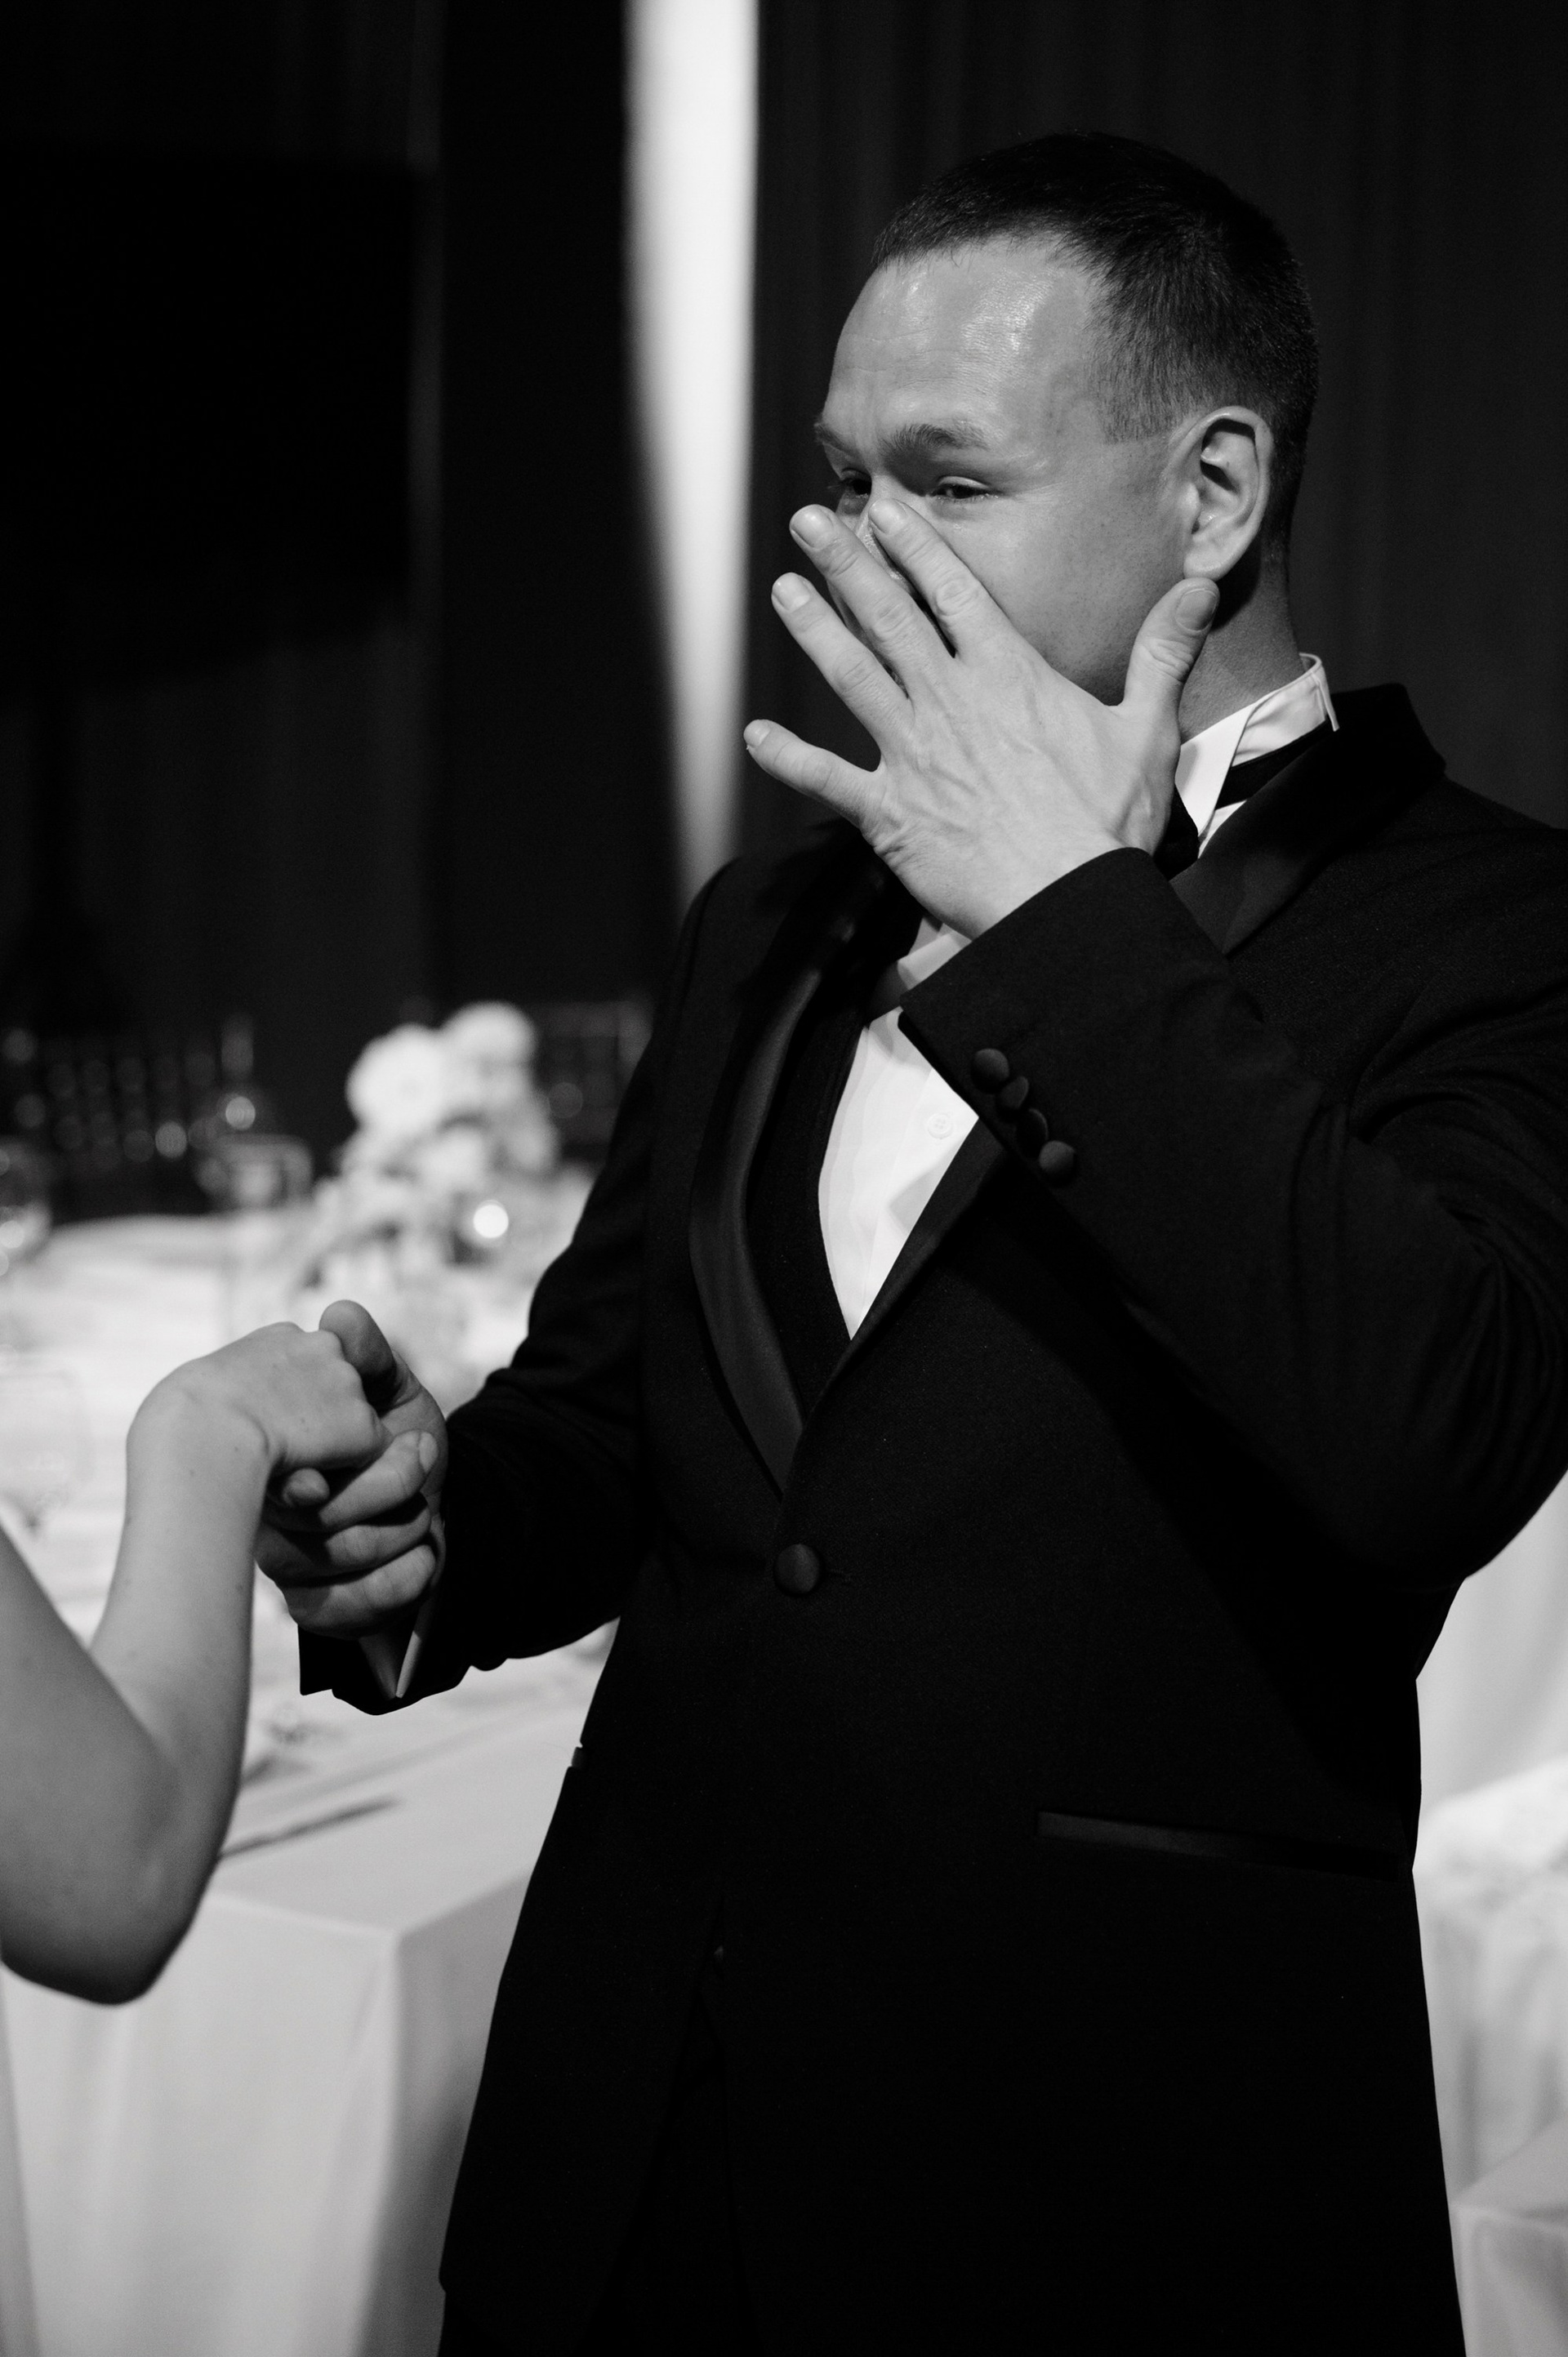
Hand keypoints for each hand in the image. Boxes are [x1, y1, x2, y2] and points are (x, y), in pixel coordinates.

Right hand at [254, 1302, 447, 1637]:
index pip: (266, 1472)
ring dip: (399, 1531)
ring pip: (333, 1561)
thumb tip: (339, 1314)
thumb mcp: (395, 1393)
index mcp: (279, 1457)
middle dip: (385, 1487)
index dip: (295, 1478)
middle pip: (312, 1518)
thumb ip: (369, 1357)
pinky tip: (427, 1556)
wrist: (443, 1503)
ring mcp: (291, 1566)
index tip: (325, 1477)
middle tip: (423, 1457)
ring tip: (427, 1510)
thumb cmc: (405, 1442)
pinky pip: (346, 1609)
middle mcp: (272, 1513)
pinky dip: (400, 1582)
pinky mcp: (317, 1608)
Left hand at [742, 499, 1217, 936]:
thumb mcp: (1148, 730)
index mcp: (1008, 676)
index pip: (952, 592)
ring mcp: (912, 755)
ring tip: (782, 590)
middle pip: (887, 617)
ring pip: (851, 676)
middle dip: (846, 563)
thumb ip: (1164, 652)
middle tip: (808, 521)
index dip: (915, 545)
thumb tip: (1198, 587)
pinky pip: (826, 779)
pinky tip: (753, 735)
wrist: (1064, 902)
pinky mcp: (888, 814)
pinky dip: (788, 757)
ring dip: (813, 630)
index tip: (884, 509)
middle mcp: (950, 702)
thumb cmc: (1107, 825)